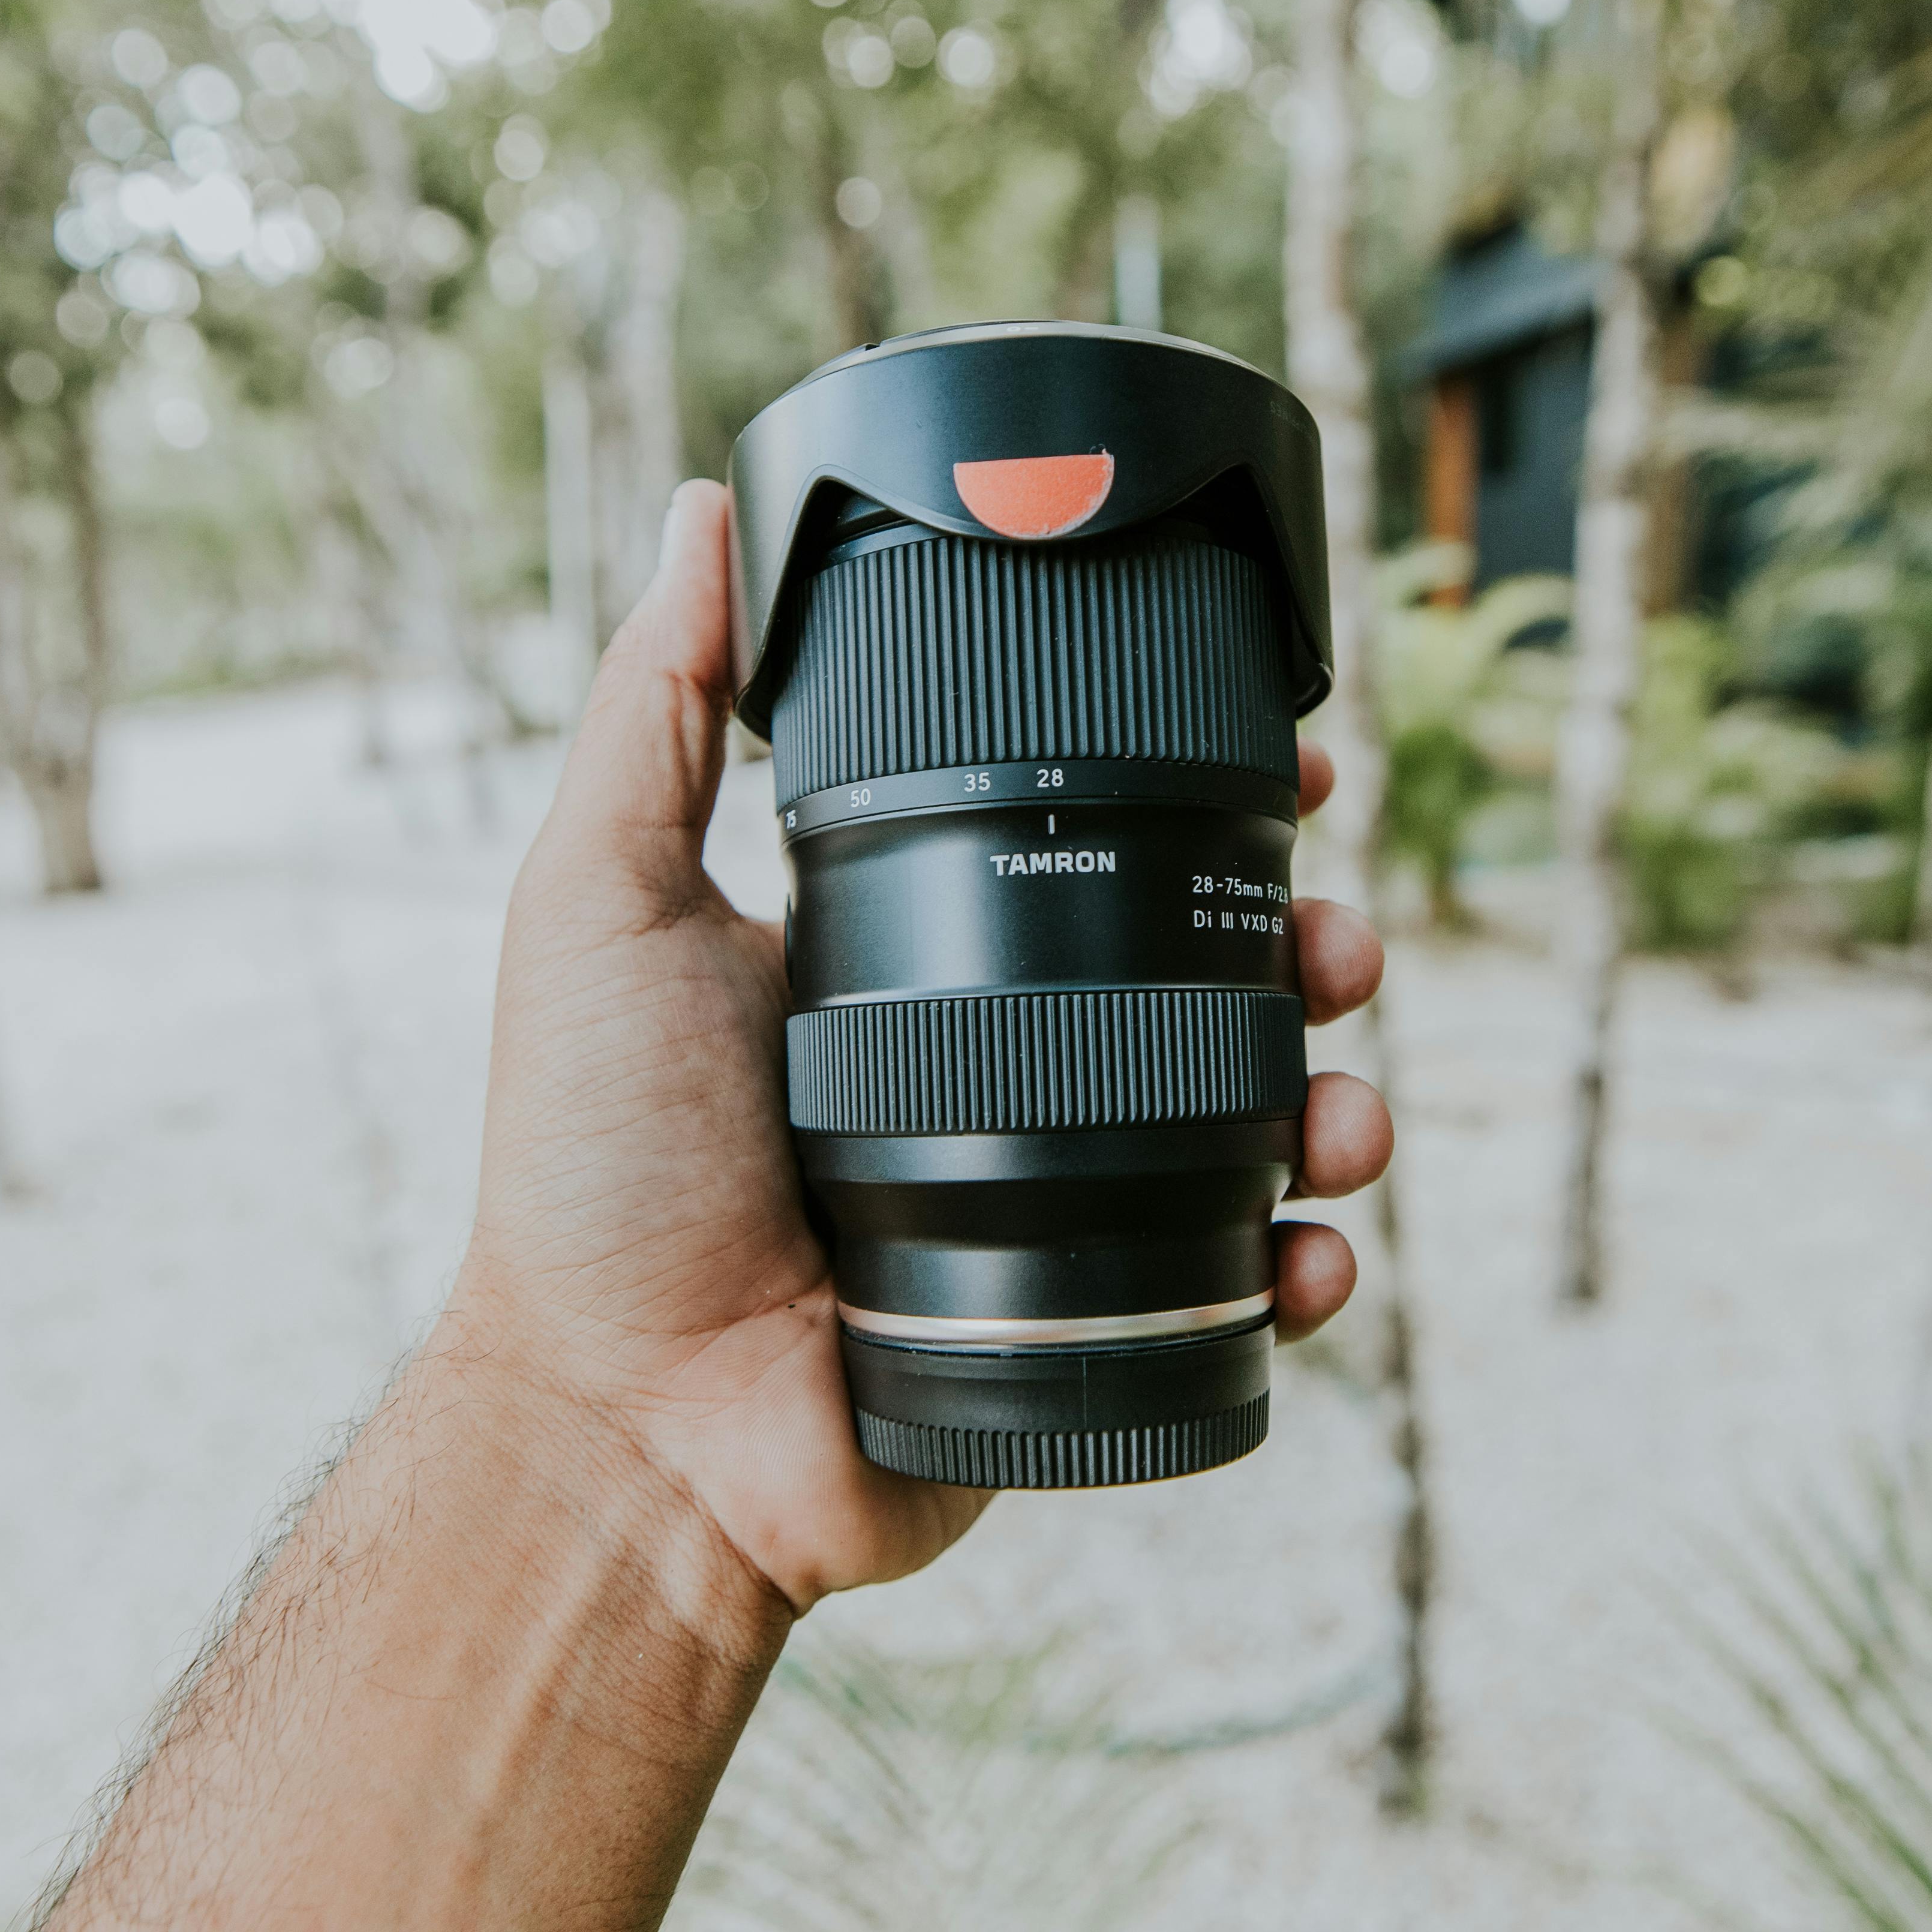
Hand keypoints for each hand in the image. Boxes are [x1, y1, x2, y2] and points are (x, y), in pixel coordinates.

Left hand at [453, 482, 1393, 1612]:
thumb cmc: (589, 1170)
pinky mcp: (1080, 1328)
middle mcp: (995, 1066)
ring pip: (1249, 1126)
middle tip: (1338, 940)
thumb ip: (652, 711)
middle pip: (1201, 976)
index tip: (1295, 754)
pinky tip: (1312, 1251)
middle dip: (1308, 946)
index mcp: (908, 957)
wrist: (619, 1426)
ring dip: (1336, 1101)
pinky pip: (1231, 1290)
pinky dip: (1302, 1270)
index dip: (1201, 794)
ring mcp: (1049, 1201)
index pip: (1086, 842)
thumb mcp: (598, 902)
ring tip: (1342, 1111)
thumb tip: (700, 505)